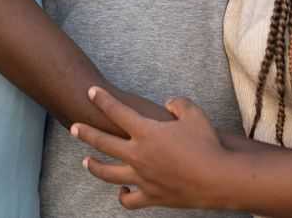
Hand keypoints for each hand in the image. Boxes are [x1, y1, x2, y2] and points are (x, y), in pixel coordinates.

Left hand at [71, 87, 228, 210]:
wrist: (218, 179)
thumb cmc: (207, 144)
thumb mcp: (194, 113)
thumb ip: (178, 103)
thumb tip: (168, 103)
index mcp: (146, 132)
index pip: (117, 111)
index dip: (102, 99)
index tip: (91, 91)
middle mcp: (138, 155)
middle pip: (103, 142)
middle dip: (85, 133)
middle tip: (73, 127)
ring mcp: (141, 178)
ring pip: (108, 173)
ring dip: (94, 166)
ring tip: (86, 161)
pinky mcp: (151, 196)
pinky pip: (129, 200)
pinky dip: (123, 196)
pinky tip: (122, 191)